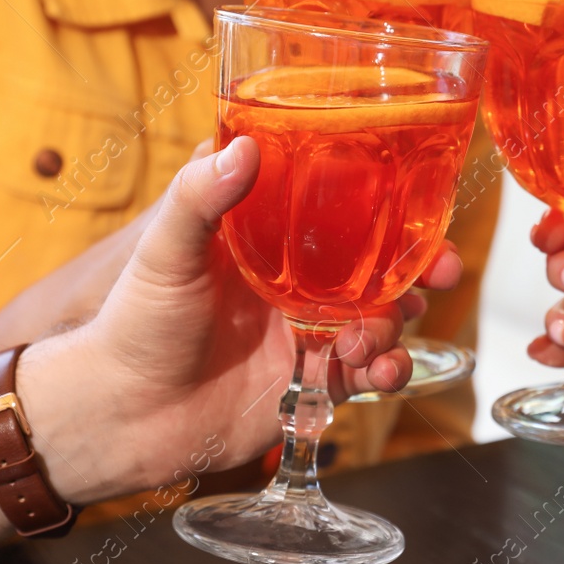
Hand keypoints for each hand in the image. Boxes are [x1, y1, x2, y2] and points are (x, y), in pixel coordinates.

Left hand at [21, 137, 457, 503]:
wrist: (120, 417)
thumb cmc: (132, 325)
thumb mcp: (165, 252)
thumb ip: (200, 199)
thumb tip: (242, 147)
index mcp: (271, 242)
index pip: (344, 211)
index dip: (391, 205)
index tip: (422, 201)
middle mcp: (299, 285)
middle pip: (382, 267)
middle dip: (422, 269)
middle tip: (443, 272)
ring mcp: (310, 334)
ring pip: (384, 320)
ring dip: (396, 325)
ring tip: (370, 338)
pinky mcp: (313, 383)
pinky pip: (369, 373)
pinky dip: (386, 373)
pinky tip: (375, 375)